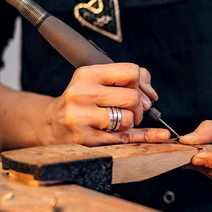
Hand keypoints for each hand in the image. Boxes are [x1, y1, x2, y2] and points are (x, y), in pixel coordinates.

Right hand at [42, 63, 169, 145]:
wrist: (51, 125)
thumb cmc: (82, 101)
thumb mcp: (98, 81)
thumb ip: (130, 80)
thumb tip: (152, 95)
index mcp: (87, 75)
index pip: (131, 72)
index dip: (139, 83)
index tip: (135, 91)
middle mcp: (82, 94)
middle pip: (132, 98)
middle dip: (138, 107)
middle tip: (130, 111)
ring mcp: (82, 118)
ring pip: (128, 119)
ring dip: (130, 123)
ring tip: (117, 122)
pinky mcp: (86, 140)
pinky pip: (126, 139)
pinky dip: (146, 136)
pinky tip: (161, 135)